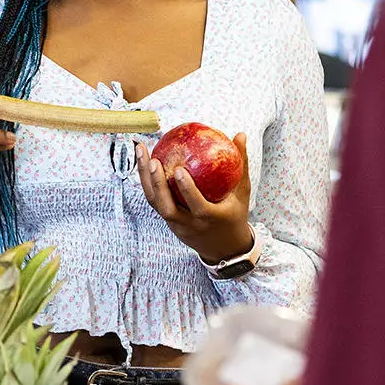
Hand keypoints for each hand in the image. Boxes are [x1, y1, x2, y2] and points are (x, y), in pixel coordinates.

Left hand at [136, 133, 254, 263]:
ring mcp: (176, 225)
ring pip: (156, 203)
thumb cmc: (234, 216)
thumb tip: (239, 135)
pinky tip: (144, 162)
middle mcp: (189, 224)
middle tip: (152, 159)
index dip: (187, 190)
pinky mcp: (168, 222)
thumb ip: (241, 164)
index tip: (179, 170)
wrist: (225, 249)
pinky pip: (155, 201)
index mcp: (210, 219)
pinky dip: (148, 182)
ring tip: (141, 152)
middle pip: (166, 207)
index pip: (196, 206)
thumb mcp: (242, 193)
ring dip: (145, 179)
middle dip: (156, 184)